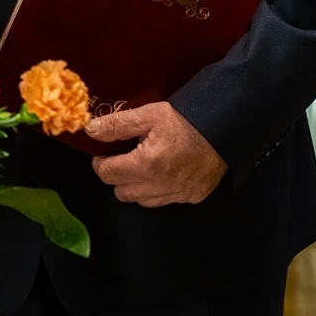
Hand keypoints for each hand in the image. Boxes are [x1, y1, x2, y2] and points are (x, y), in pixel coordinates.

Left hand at [88, 101, 226, 206]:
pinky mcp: (191, 196)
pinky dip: (157, 190)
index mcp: (146, 164)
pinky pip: (164, 201)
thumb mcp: (148, 115)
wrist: (224, 128)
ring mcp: (178, 194)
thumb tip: (91, 130)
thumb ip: (116, 124)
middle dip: (117, 176)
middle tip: (122, 158)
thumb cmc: (186, 120)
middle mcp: (161, 185)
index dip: (101, 163)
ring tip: (142, 165)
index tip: (103, 154)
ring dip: (136, 186)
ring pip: (142, 200)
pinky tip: (162, 172)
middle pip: (122, 192)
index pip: (108, 174)